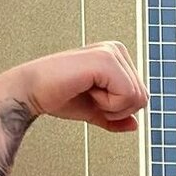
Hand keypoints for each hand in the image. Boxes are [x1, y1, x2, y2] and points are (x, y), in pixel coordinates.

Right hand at [0, 42, 148, 132]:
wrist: (32, 92)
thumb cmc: (58, 96)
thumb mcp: (95, 111)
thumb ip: (116, 118)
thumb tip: (136, 125)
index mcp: (116, 58)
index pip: (141, 97)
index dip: (120, 110)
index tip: (93, 99)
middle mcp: (116, 50)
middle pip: (143, 98)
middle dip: (118, 110)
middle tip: (90, 97)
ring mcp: (111, 52)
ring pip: (137, 97)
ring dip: (111, 107)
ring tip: (87, 92)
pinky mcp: (105, 59)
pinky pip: (127, 95)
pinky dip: (107, 104)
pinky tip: (87, 89)